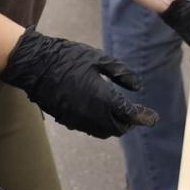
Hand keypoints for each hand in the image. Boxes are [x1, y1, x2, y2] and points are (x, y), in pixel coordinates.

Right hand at [0, 28, 157, 140]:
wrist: (36, 65)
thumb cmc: (69, 57)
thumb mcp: (100, 59)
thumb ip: (122, 74)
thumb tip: (139, 87)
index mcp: (103, 98)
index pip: (129, 115)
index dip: (143, 117)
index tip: (153, 118)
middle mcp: (91, 114)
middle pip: (117, 128)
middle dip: (130, 123)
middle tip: (138, 115)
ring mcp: (77, 119)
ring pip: (103, 131)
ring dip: (115, 125)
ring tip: (121, 115)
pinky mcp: (66, 120)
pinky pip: (89, 128)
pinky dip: (100, 125)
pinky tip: (102, 113)